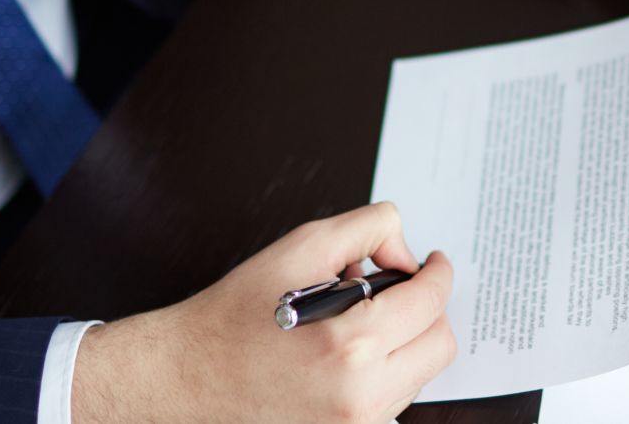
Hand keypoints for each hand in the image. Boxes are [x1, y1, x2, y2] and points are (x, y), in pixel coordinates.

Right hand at [72, 202, 454, 423]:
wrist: (189, 377)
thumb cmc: (234, 316)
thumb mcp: (300, 247)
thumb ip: (366, 230)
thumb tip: (404, 250)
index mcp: (352, 345)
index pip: (432, 301)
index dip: (437, 272)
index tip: (432, 263)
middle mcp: (361, 396)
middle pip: (439, 343)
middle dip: (427, 307)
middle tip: (397, 288)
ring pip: (420, 374)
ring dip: (405, 340)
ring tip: (358, 320)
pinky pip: (393, 400)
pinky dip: (386, 371)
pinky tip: (348, 352)